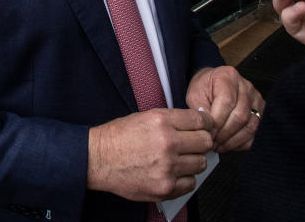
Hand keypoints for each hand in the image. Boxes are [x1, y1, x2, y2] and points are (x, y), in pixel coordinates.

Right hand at [87, 108, 213, 201]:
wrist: (98, 159)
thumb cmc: (118, 137)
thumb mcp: (144, 117)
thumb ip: (172, 121)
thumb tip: (197, 125)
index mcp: (162, 121)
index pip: (201, 120)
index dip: (207, 123)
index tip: (206, 127)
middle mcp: (167, 143)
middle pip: (205, 142)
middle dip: (201, 142)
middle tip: (192, 144)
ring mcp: (168, 167)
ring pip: (200, 164)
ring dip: (192, 161)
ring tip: (178, 159)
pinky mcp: (165, 187)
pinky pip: (191, 183)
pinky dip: (184, 179)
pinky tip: (171, 172)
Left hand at [186, 66, 262, 151]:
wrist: (213, 84)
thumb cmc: (203, 89)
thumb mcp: (195, 94)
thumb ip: (200, 109)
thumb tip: (208, 129)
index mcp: (228, 76)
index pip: (227, 102)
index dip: (217, 121)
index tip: (207, 133)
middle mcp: (246, 87)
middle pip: (241, 116)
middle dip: (224, 134)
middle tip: (211, 143)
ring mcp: (256, 99)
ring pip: (251, 126)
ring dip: (233, 141)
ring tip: (218, 146)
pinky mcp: (261, 112)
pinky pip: (255, 133)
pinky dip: (241, 143)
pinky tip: (228, 145)